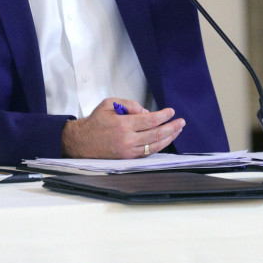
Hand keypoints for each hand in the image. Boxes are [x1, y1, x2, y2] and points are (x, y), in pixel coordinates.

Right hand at [61, 98, 184, 158]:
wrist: (81, 142)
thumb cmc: (95, 121)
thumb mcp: (109, 104)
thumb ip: (130, 105)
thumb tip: (146, 112)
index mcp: (123, 124)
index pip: (150, 120)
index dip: (163, 116)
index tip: (171, 111)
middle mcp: (128, 139)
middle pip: (156, 134)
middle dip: (171, 128)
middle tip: (181, 122)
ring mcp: (128, 151)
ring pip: (154, 146)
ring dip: (169, 138)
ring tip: (177, 130)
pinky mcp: (128, 158)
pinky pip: (147, 153)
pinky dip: (158, 146)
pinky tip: (165, 140)